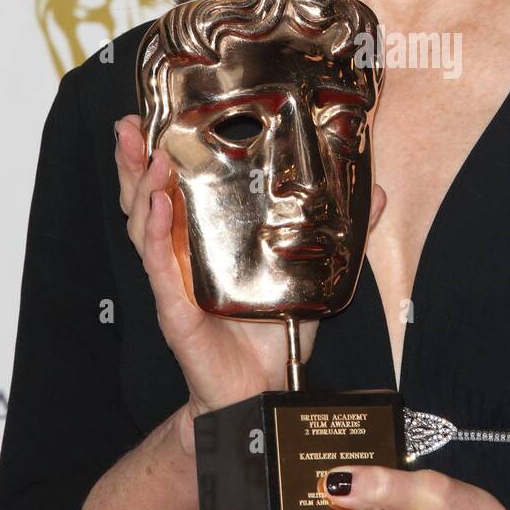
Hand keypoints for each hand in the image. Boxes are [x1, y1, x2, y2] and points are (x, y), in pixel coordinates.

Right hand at [114, 114, 385, 455]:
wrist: (261, 393)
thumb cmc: (273, 335)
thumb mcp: (311, 274)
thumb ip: (343, 235)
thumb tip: (378, 195)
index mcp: (205, 242)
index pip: (175, 190)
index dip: (161, 155)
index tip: (157, 116)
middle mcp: (183, 256)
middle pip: (146, 200)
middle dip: (134, 160)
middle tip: (130, 124)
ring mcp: (175, 281)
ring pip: (145, 227)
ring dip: (144, 187)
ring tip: (151, 153)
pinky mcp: (176, 309)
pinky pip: (160, 267)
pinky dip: (157, 235)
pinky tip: (159, 206)